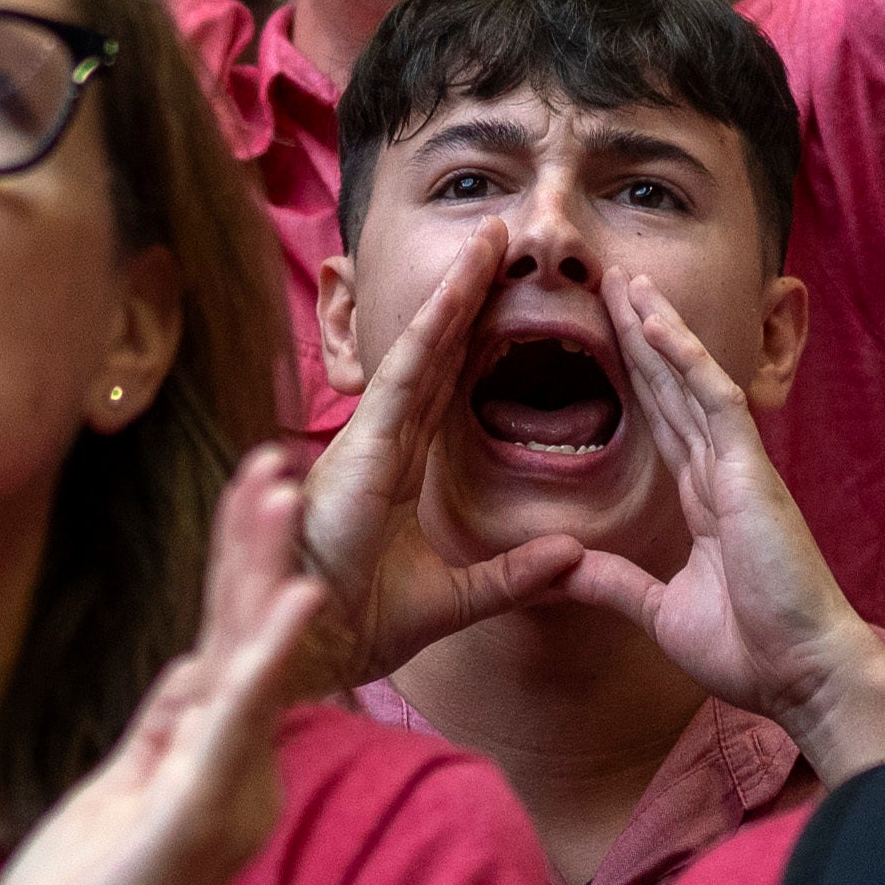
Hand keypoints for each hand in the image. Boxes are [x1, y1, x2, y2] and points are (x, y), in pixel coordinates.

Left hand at [0, 446, 345, 884]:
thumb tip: (189, 675)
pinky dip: (271, 658)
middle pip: (248, 633)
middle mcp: (237, 766)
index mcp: (218, 758)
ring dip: (266, 568)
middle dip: (258, 541)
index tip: (259, 480)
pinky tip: (296, 604)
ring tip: (283, 492)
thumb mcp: (126, 791)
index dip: (243, 560)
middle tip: (280, 455)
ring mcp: (225, 787)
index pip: (232, 639)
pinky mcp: (202, 811)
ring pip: (253, 658)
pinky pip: (242, 721)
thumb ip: (165, 732)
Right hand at [297, 249, 593, 679]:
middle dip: (465, 293)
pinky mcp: (361, 449)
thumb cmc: (359, 620)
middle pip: (434, 351)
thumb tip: (574, 553)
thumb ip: (513, 574)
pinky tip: (455, 292)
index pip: (444, 385)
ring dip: (455, 291)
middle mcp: (380, 441)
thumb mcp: (458, 597)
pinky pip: (401, 378)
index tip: (503, 292)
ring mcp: (368, 438)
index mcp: (398, 468)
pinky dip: (427, 331)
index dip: (471, 336)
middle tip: (499, 236)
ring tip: (489, 239)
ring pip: (420, 349)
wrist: (310, 648)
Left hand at [551, 278, 884, 773]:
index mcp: (706, 502)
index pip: (663, 422)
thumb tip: (561, 567)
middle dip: (640, 335)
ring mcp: (741, 469)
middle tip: (609, 281)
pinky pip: (716, 403)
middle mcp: (723, 474)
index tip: (606, 334)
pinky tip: (658, 325)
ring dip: (658, 328)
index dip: (635, 376)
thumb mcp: (661, 612)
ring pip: (691, 381)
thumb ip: (613, 583)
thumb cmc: (752, 652)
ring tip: (625, 280)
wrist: (803, 677)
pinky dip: (687, 361)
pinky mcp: (753, 474)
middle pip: (672, 388)